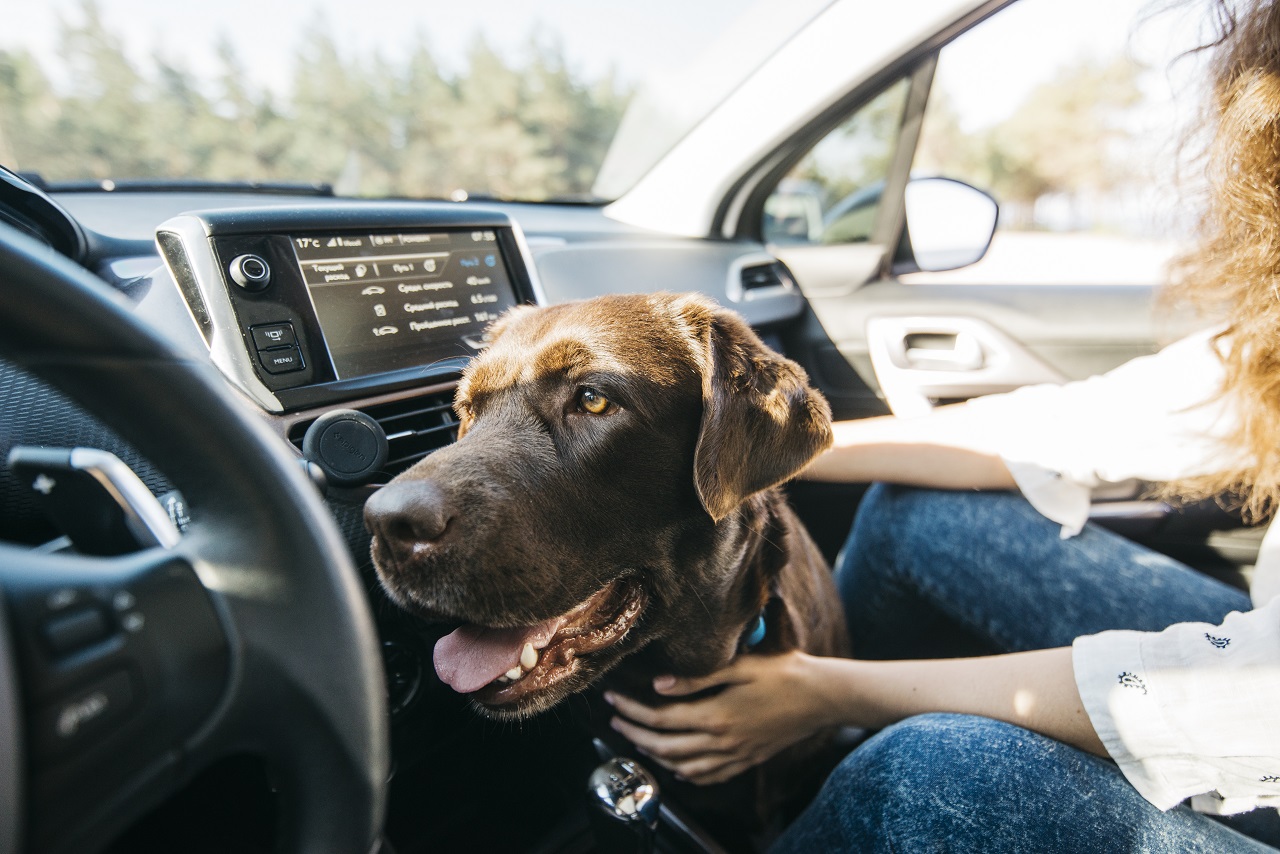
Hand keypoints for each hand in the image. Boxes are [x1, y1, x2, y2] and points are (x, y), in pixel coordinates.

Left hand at [605, 650, 832, 784]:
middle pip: (664, 746)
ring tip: (637, 739)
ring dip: (654, 755)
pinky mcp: (745, 761)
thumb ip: (696, 678)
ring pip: (682, 766)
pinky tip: (676, 764)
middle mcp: (722, 742)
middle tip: (614, 720)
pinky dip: (684, 773)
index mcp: (716, 715)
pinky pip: (707, 777)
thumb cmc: (782, 673)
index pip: (660, 718)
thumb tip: (658, 685)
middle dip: (633, 733)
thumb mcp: (739, 666)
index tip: (611, 698)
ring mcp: (734, 756)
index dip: (631, 710)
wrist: (821, 698)